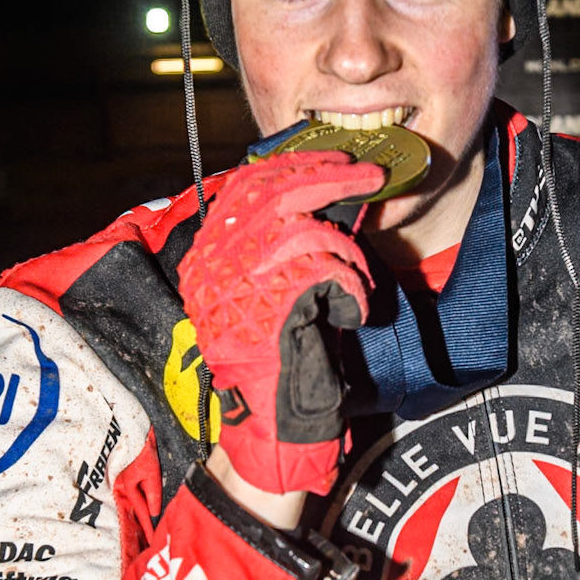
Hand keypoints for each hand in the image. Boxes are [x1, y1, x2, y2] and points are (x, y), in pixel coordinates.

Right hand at [178, 151, 383, 500]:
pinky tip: (351, 312)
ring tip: (353, 284)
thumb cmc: (274, 359)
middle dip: (333, 175)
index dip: (293, 164)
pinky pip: (334, 268)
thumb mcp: (266, 292)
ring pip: (313, 229)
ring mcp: (244, 278)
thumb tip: (323, 193)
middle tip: (371, 174)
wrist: (267, 421)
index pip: (247, 183)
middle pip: (279, 189)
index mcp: (209, 254)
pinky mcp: (280, 298)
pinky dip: (354, 288)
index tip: (329, 159)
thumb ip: (277, 245)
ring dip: (347, 255)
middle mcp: (218, 260)